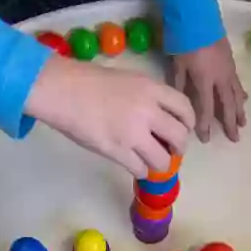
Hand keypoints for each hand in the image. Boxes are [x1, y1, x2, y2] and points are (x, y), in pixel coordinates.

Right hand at [25, 56, 194, 176]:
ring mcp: (134, 133)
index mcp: (151, 89)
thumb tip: (159, 119)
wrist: (62, 90)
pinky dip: (141, 171)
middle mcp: (148, 111)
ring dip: (160, 164)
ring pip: (163, 160)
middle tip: (170, 151)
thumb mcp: (127, 79)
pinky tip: (135, 166)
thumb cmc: (88, 81)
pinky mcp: (118, 151)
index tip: (183, 130)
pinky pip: (141, 170)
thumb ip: (147, 97)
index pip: (185, 108)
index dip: (188, 123)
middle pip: (180, 137)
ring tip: (151, 162)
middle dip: (179, 148)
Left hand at [172, 38, 247, 142]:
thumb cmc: (183, 40)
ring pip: (237, 94)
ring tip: (243, 124)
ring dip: (240, 110)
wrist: (197, 16)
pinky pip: (238, 82)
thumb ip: (180, 85)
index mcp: (205, 80)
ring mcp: (228, 69)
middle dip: (230, 122)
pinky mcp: (230, 62)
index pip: (206, 108)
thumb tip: (182, 104)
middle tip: (235, 138)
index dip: (205, 125)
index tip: (205, 140)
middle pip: (227, 104)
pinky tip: (244, 99)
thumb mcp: (177, 64)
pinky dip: (241, 93)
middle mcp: (220, 78)